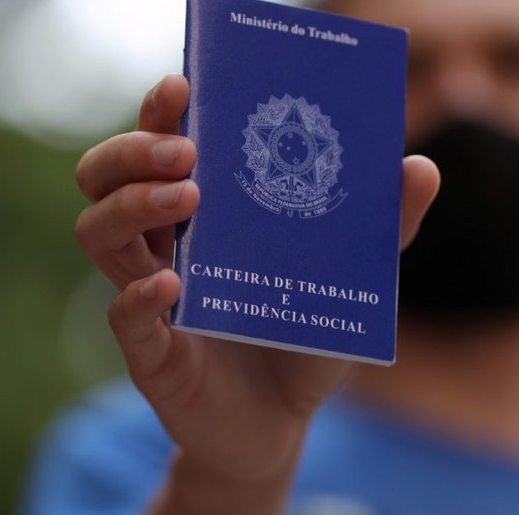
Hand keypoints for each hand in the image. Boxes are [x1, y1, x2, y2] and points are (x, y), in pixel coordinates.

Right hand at [74, 74, 438, 514]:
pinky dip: (138, 296)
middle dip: (132, 151)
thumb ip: (383, 225)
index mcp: (198, 215)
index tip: (183, 88)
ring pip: (97, 234)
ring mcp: (147, 297)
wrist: (284, 422)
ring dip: (133, 207)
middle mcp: (161, 245)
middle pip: (102, 177)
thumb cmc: (305, 335)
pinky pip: (122, 317)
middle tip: (184, 151)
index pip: (154, 148)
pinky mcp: (151, 354)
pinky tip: (171, 285)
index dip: (157, 114)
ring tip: (188, 199)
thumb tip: (421, 167)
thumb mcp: (350, 276)